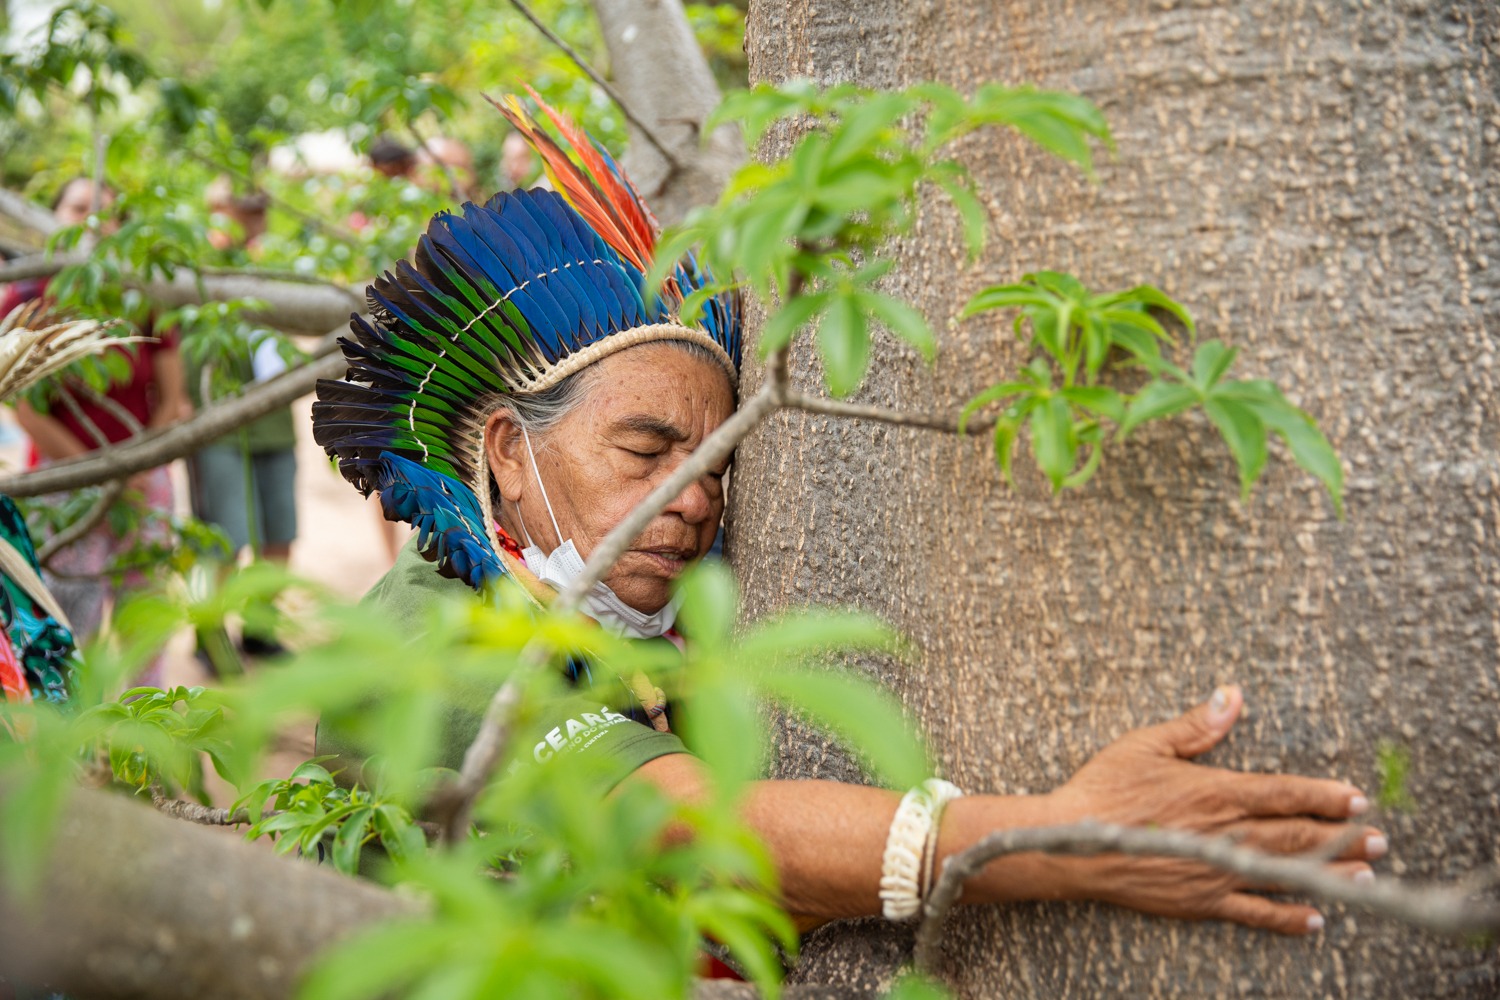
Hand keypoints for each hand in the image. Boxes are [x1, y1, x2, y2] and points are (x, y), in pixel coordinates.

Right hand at [1045, 685, 1382, 933]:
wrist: (1072, 842)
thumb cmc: (1104, 788)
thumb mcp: (1146, 745)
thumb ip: (1195, 725)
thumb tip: (1231, 695)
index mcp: (1215, 791)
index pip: (1283, 793)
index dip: (1324, 796)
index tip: (1357, 799)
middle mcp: (1225, 833)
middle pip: (1296, 835)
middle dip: (1342, 837)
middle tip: (1380, 840)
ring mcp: (1215, 870)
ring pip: (1285, 872)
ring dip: (1329, 873)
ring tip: (1367, 876)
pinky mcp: (1200, 900)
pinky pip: (1252, 911)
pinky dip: (1286, 915)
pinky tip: (1314, 918)